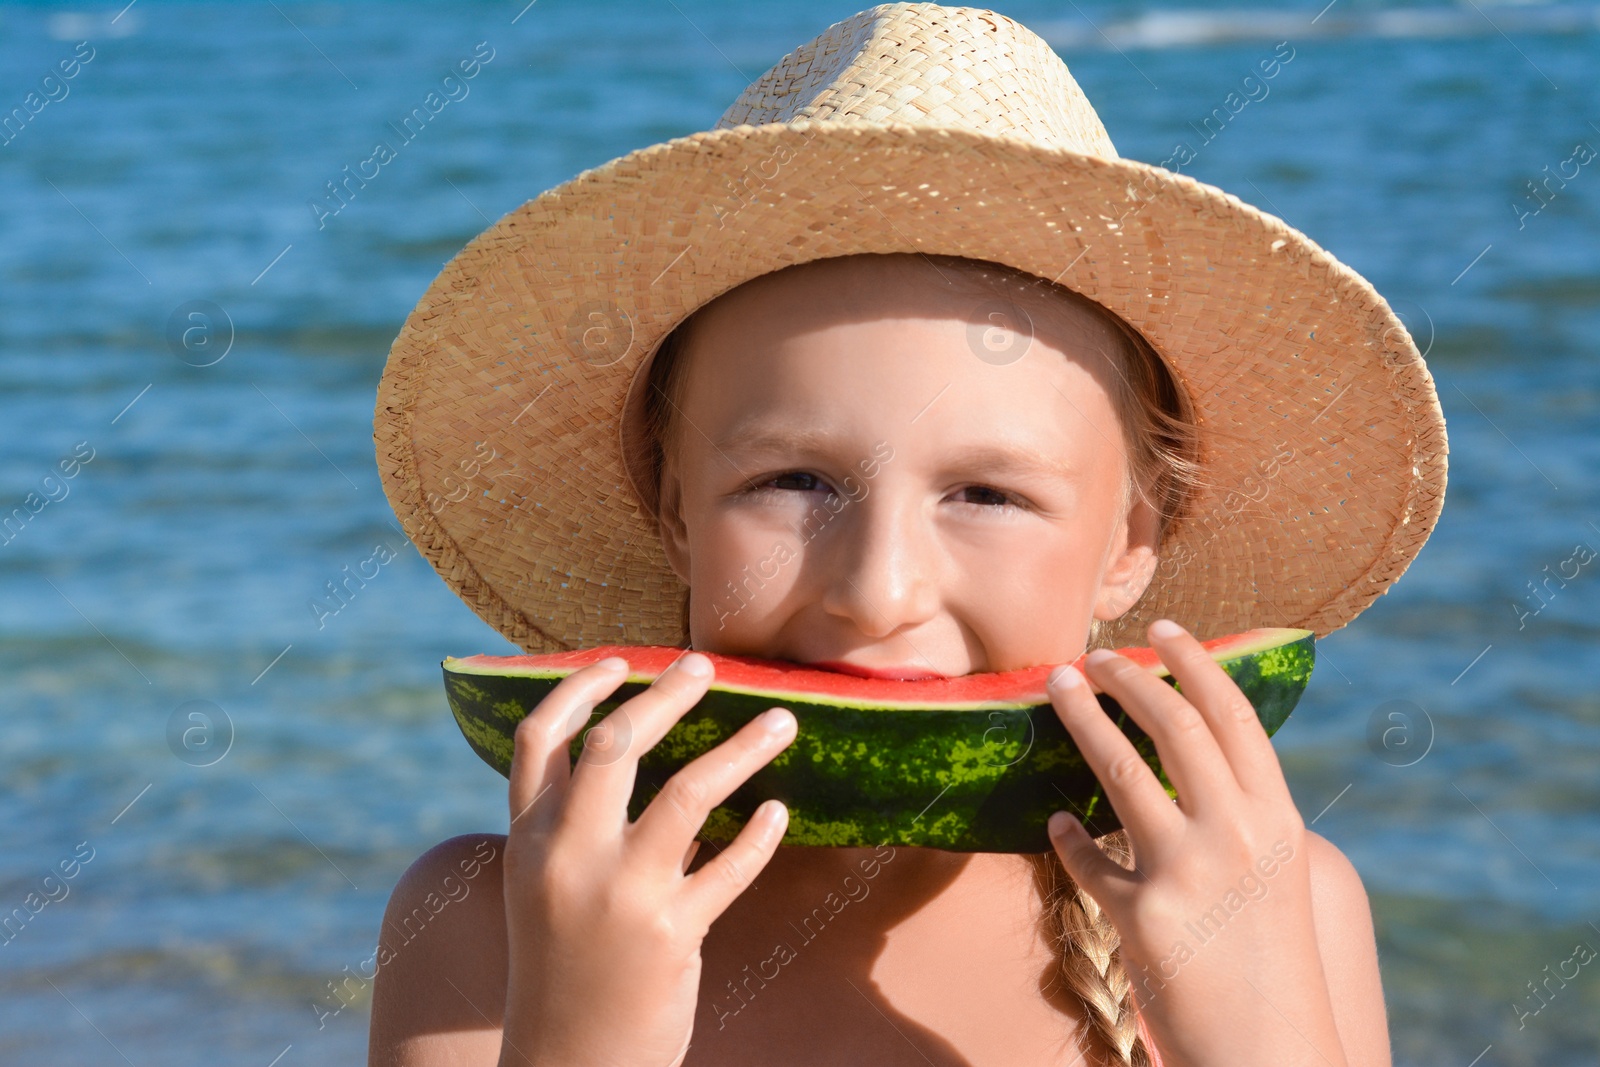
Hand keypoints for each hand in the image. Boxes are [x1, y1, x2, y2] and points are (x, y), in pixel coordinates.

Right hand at [498, 650, 796, 1066]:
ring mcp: (621, 896)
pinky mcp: (671, 934)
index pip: (540, 739)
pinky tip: (778, 811)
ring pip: (688, 793)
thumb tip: (631, 750)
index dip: (578, 689)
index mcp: (528, 840)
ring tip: (784, 719)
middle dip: (667, 695)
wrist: (567, 1061)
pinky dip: (760, 834)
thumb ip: (571, 824)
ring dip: (744, 748)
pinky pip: (730, 868)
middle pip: (617, 746)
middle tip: (708, 665)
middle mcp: (568, 858)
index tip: (623, 661)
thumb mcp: (543, 887)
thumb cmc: (563, 964)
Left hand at [1044, 620, 1347, 1066]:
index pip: (1233, 717)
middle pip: (1173, 726)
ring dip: (1083, 720)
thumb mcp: (1275, 879)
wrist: (1271, 1055)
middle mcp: (1236, 836)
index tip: (1162, 629)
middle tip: (1092, 656)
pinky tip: (1057, 823)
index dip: (1195, 662)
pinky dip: (1068, 835)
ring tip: (1057, 688)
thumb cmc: (1274, 967)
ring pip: (1120, 771)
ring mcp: (1186, 874)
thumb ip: (1240, 819)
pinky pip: (1087, 857)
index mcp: (1277, 822)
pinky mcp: (1139, 916)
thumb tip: (1193, 766)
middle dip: (1129, 678)